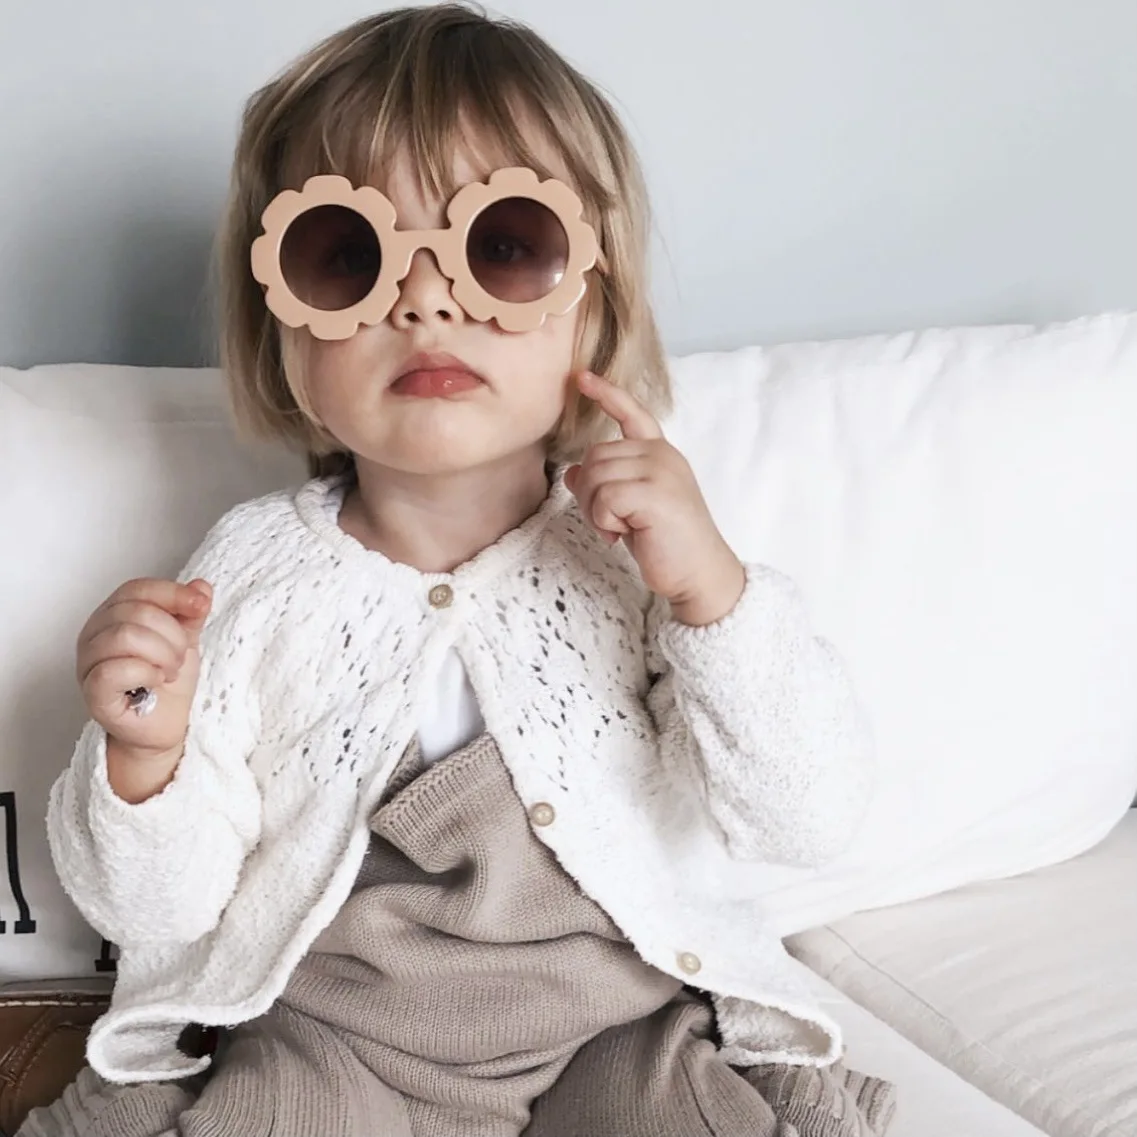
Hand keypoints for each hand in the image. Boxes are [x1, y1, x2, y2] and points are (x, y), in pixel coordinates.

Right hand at [77, 578, 211, 760]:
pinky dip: (146, 673)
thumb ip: (190, 613)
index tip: (200, 606)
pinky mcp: (91, 691)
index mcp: (113, 614)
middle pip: (137, 611)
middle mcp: (94, 633)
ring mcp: (88, 662)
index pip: (138, 588)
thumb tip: (201, 587)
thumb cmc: (166, 681)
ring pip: (126, 636)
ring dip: (162, 654)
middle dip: (173, 635)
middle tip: (179, 658)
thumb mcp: (185, 639)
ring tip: (169, 671)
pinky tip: (155, 682)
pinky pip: (116, 669)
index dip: (173, 594)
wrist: (163, 724)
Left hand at [565, 371, 744, 625]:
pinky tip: (621, 535)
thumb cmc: (666, 542)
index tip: (580, 377)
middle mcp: (661, 455)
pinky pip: (604, 497)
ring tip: (618, 529)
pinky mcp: (654, 493)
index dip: (606, 395)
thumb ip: (606, 485)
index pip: (633, 415)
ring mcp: (660, 471)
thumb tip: (572, 472)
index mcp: (660, 453)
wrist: (700, 573)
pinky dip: (603, 521)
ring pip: (595, 475)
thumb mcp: (630, 509)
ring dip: (595, 510)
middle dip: (590, 492)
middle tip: (609, 522)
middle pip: (595, 455)